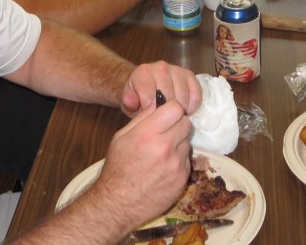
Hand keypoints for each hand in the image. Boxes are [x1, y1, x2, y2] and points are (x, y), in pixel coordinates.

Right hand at [85, 98, 193, 231]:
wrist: (118, 204)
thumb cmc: (118, 167)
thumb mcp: (122, 136)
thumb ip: (144, 117)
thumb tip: (160, 102)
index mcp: (148, 133)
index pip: (176, 108)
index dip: (171, 110)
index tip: (166, 115)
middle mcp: (165, 147)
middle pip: (186, 123)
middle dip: (177, 125)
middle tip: (165, 133)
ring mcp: (176, 165)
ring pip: (187, 142)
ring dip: (178, 144)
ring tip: (162, 153)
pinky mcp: (182, 179)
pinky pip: (187, 161)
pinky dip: (178, 161)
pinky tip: (164, 168)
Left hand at [122, 60, 201, 116]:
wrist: (147, 82)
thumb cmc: (138, 95)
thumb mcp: (128, 101)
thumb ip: (128, 102)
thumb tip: (131, 101)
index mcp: (143, 72)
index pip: (150, 97)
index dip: (151, 113)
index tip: (150, 118)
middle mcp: (161, 67)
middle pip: (168, 98)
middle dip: (166, 113)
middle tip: (163, 119)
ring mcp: (177, 69)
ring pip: (183, 97)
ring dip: (180, 111)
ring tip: (172, 115)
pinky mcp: (190, 75)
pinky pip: (196, 95)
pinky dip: (192, 106)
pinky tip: (184, 110)